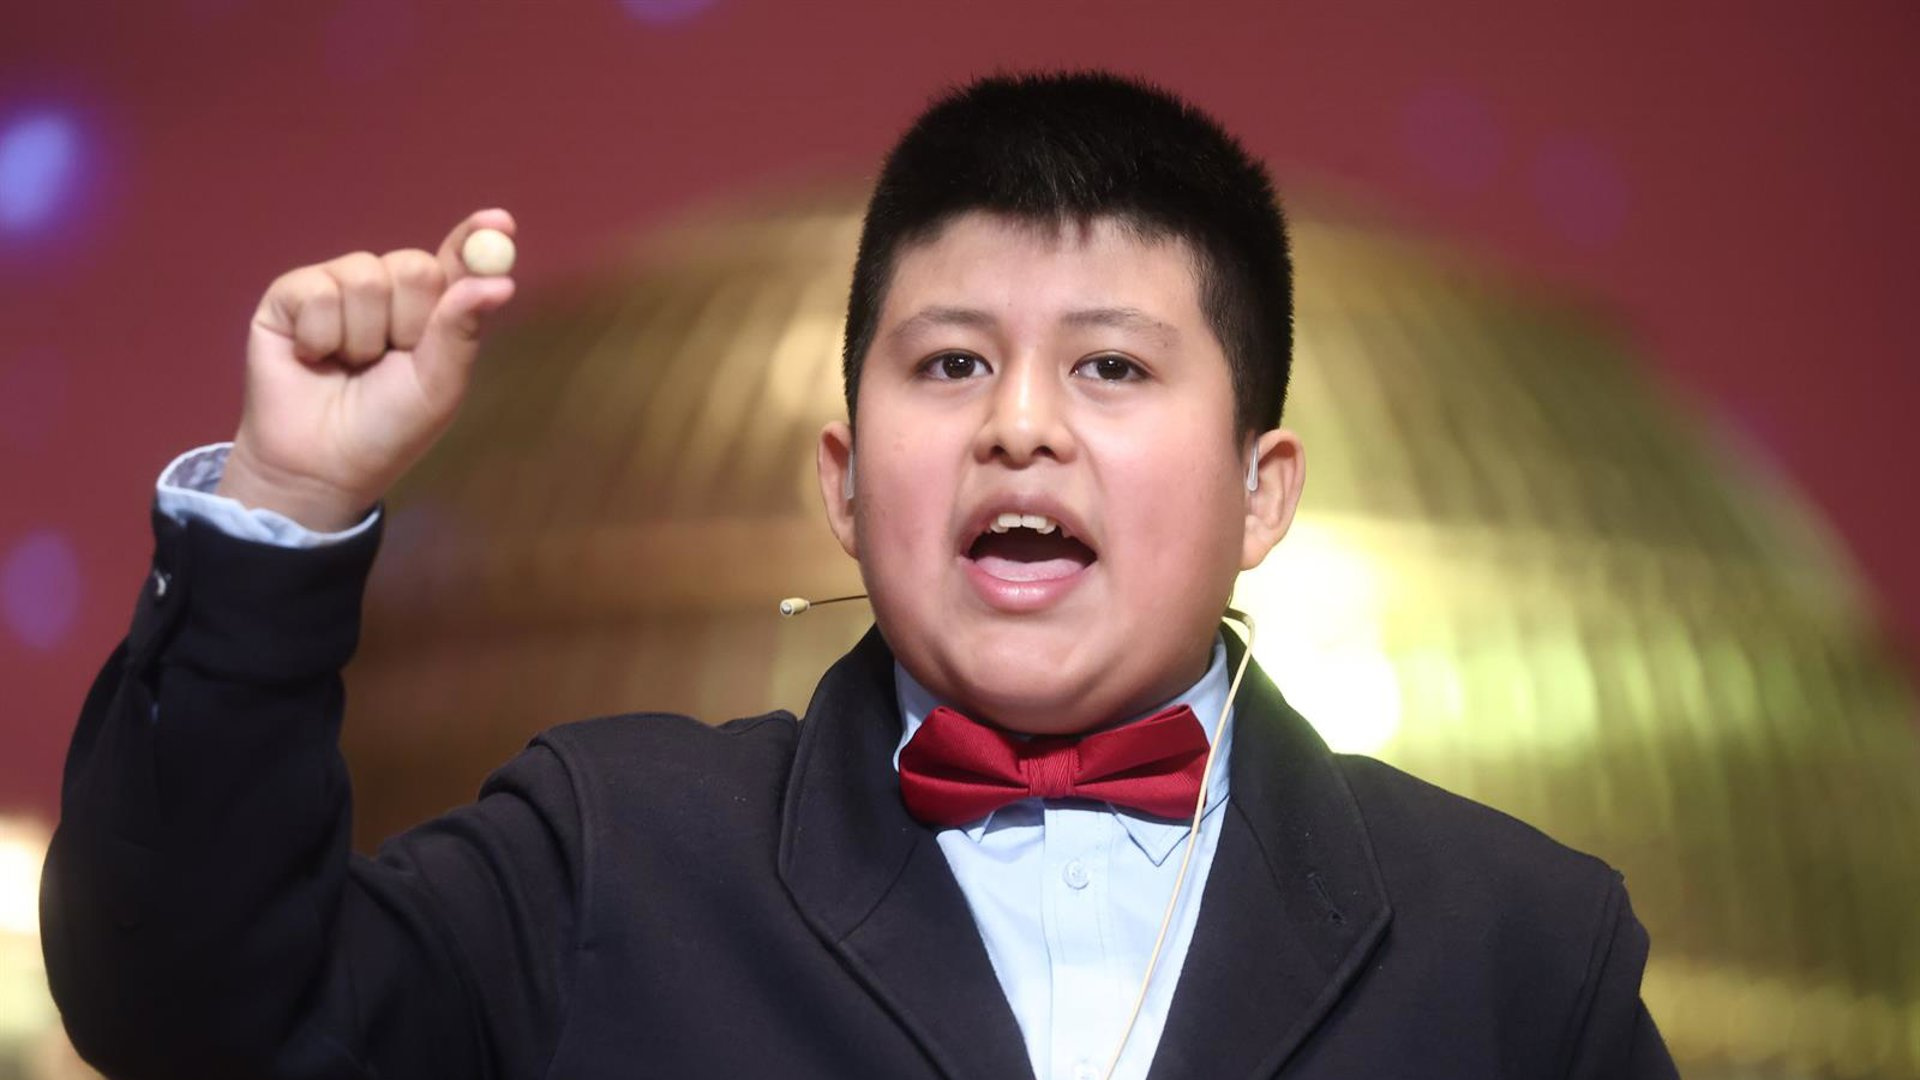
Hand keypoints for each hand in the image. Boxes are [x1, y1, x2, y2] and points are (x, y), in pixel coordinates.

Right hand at [215, 209, 517, 531]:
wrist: (321, 465)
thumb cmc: (386, 429)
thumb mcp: (438, 386)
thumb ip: (462, 330)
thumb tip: (500, 280)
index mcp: (429, 311)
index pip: (456, 261)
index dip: (476, 239)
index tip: (500, 223)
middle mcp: (385, 291)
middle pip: (414, 265)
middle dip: (409, 320)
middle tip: (391, 359)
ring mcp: (335, 288)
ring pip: (364, 275)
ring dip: (363, 335)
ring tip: (349, 365)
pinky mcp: (289, 297)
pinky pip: (318, 290)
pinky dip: (322, 334)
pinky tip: (314, 358)